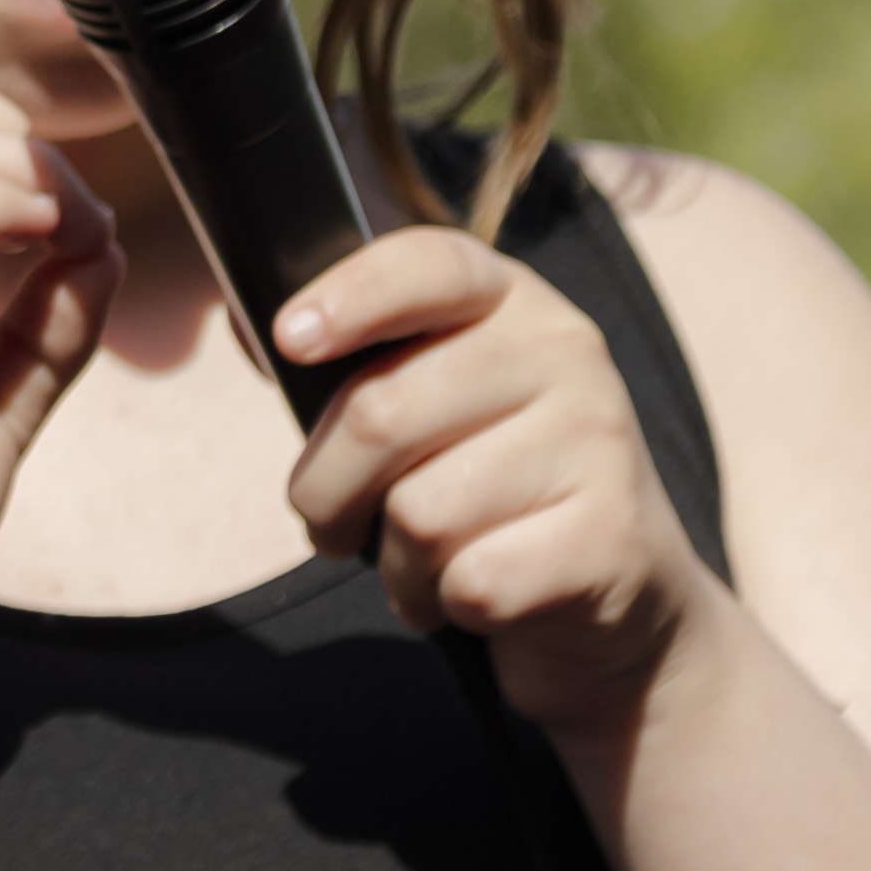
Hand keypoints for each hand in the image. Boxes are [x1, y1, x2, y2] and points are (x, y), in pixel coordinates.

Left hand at [273, 226, 718, 723]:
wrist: (623, 599)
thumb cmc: (489, 489)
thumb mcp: (433, 407)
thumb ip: (357, 363)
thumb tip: (247, 324)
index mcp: (515, 303)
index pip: (432, 264)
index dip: (351, 295)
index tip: (289, 339)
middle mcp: (567, 356)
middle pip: (382, 413)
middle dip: (325, 490)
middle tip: (329, 524)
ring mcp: (599, 445)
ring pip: (419, 514)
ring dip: (393, 565)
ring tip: (420, 567)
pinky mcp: (611, 539)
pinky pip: (471, 581)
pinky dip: (445, 605)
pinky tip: (468, 597)